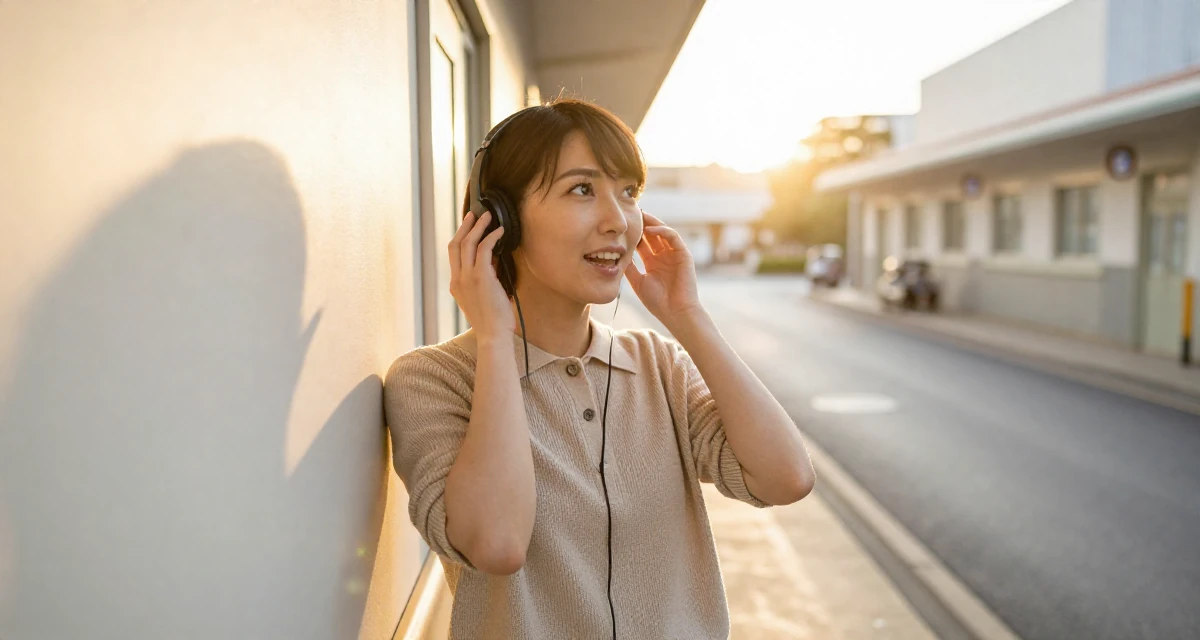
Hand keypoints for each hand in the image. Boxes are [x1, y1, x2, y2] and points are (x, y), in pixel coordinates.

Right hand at [449, 211, 513, 338]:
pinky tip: (500, 232)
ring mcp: (467, 278)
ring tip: (488, 217)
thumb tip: (492, 259)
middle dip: (465, 227)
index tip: (469, 227)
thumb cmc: (493, 321)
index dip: (461, 238)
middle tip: (475, 214)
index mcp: (456, 285)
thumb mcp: (483, 297)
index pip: (454, 255)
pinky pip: (484, 249)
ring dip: (478, 227)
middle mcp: (457, 279)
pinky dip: (492, 237)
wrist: (493, 336)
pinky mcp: (481, 277)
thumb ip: (484, 278)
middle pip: (456, 245)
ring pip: (468, 243)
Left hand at [624, 210, 703, 326]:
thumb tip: (617, 255)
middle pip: (652, 234)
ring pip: (663, 231)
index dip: (633, 233)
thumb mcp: (638, 282)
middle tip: (630, 212)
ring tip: (639, 215)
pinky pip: (673, 236)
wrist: (676, 313)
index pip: (643, 242)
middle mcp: (664, 256)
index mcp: (653, 262)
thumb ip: (629, 268)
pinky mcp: (684, 254)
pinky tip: (649, 229)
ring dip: (651, 222)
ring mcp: (674, 254)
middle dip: (642, 223)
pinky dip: (662, 231)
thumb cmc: (658, 302)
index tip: (621, 225)